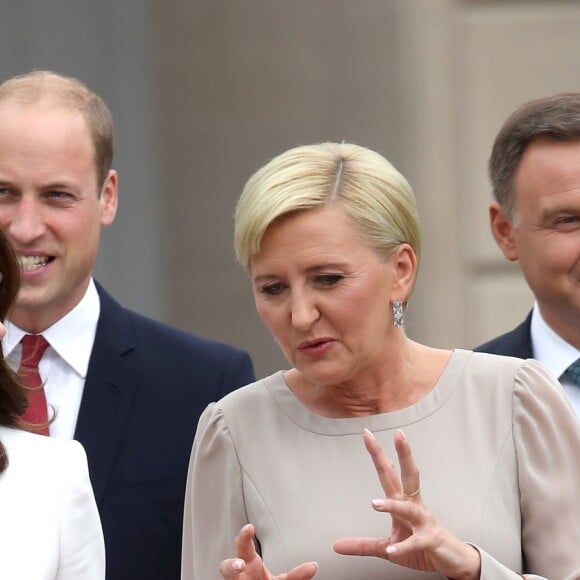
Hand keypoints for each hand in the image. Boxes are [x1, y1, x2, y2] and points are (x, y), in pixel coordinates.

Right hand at [219, 524, 317, 579]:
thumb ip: (297, 575)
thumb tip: (314, 566)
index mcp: (249, 563)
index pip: (243, 546)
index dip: (244, 536)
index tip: (250, 527)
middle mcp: (239, 575)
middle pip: (226, 567)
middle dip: (231, 564)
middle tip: (240, 565)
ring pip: (227, 576)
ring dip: (230, 574)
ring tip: (238, 572)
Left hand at [332, 429, 480, 579]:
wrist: (454, 563)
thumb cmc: (422, 547)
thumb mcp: (387, 546)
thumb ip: (362, 545)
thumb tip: (336, 545)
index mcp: (403, 502)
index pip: (389, 473)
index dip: (379, 454)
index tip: (367, 435)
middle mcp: (414, 506)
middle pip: (409, 475)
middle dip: (403, 455)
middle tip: (398, 435)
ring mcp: (424, 522)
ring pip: (409, 509)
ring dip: (392, 506)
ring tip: (374, 504)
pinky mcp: (430, 541)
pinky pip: (416, 543)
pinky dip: (404, 547)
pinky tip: (392, 550)